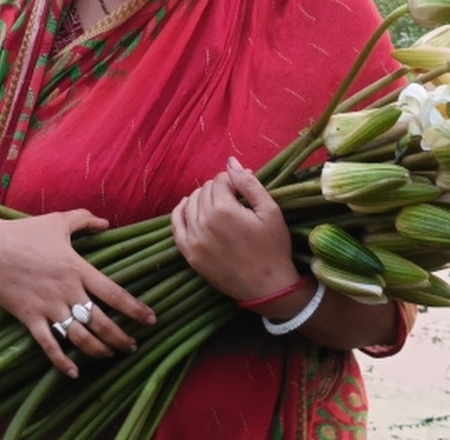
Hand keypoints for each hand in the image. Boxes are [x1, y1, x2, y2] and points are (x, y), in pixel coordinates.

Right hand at [0, 210, 155, 377]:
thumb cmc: (24, 233)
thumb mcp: (57, 221)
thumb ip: (84, 220)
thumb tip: (106, 223)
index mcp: (77, 267)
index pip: (113, 292)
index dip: (134, 308)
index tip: (151, 319)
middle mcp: (66, 290)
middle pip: (100, 321)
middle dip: (120, 337)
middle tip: (133, 345)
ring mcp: (47, 306)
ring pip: (79, 336)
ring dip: (98, 350)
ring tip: (110, 355)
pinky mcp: (29, 318)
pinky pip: (49, 345)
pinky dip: (62, 361)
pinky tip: (74, 373)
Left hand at [171, 157, 300, 301]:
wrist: (269, 288)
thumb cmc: (273, 247)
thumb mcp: (270, 210)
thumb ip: (248, 183)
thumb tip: (230, 162)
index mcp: (224, 209)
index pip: (220, 180)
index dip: (234, 181)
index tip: (244, 190)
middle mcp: (203, 222)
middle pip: (205, 190)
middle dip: (219, 189)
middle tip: (235, 199)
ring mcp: (194, 239)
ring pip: (190, 203)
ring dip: (203, 198)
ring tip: (218, 204)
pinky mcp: (189, 254)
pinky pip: (176, 224)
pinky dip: (180, 211)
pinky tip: (189, 206)